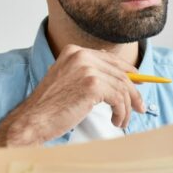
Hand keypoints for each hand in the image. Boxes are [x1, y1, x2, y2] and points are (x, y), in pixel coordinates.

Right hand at [5, 44, 144, 144]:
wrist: (33, 120)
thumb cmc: (50, 107)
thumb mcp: (70, 82)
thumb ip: (90, 75)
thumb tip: (123, 78)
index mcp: (75, 51)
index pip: (111, 59)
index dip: (129, 72)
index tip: (140, 85)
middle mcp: (81, 55)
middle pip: (121, 73)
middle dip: (134, 93)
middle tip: (140, 108)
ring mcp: (87, 69)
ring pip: (123, 88)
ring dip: (127, 108)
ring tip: (122, 121)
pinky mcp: (92, 85)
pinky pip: (119, 99)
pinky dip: (122, 113)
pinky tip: (116, 121)